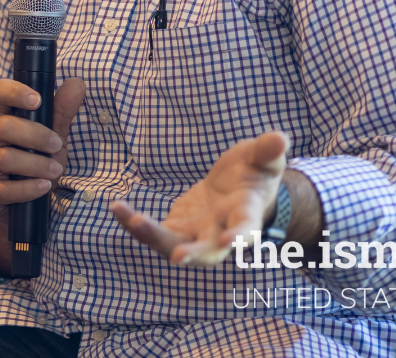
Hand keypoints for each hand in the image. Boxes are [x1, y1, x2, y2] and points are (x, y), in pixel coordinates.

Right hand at [0, 77, 86, 224]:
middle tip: (57, 144)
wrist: (17, 200)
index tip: (38, 100)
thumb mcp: (51, 133)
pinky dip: (29, 188)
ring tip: (55, 170)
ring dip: (36, 165)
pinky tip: (44, 186)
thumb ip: (62, 110)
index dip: (15, 92)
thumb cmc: (32, 158)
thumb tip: (77, 83)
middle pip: (4, 126)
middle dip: (36, 135)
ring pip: (6, 158)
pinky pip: (5, 189)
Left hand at [110, 130, 288, 266]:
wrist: (239, 188)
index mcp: (246, 214)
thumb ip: (268, 151)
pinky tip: (116, 207)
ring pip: (174, 244)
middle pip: (208, 251)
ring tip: (128, 217)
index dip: (239, 236)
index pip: (245, 229)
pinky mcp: (177, 227)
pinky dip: (134, 223)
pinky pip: (153, 232)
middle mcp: (220, 231)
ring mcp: (196, 233)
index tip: (228, 240)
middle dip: (193, 254)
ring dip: (151, 236)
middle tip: (177, 257)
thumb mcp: (262, 158)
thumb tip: (280, 138)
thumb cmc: (254, 172)